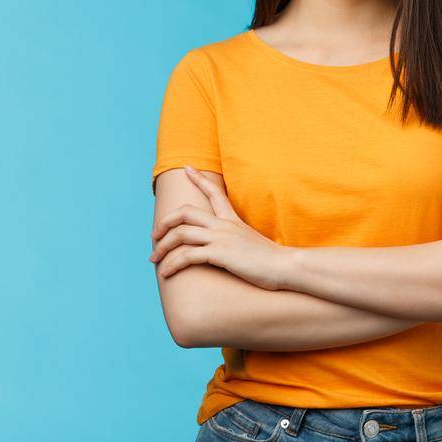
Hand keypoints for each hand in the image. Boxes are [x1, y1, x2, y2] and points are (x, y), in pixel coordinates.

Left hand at [150, 165, 293, 289]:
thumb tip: (232, 246)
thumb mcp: (252, 242)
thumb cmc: (272, 259)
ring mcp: (221, 238)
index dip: (199, 179)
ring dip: (162, 247)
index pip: (215, 193)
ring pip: (180, 234)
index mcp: (233, 220)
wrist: (286, 266)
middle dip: (164, 222)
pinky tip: (166, 273)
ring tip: (154, 259)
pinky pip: (186, 256)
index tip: (188, 168)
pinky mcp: (220, 254)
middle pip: (185, 212)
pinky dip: (172, 264)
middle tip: (155, 236)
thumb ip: (239, 239)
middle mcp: (224, 225)